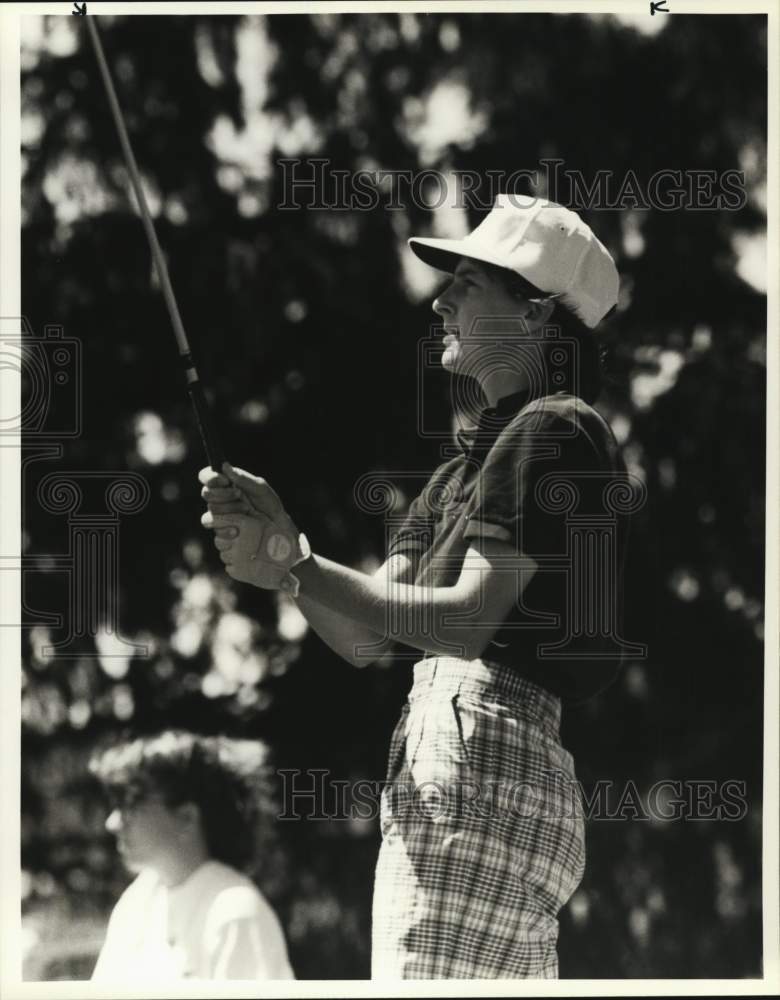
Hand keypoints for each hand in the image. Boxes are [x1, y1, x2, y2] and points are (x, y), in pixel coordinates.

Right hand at [199, 464, 306, 589]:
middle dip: (223, 495)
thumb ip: (244, 479)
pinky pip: (216, 536)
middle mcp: (221, 503)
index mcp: (227, 488)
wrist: (281, 533)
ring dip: (227, 513)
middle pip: (207, 496)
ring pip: (209, 517)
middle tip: (239, 496)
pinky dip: (227, 532)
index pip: (207, 478)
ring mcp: (221, 522)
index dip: (209, 477)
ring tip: (245, 514)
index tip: (224, 480)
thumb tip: (225, 466)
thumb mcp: (261, 490)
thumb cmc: (271, 508)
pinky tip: (238, 531)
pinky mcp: (224, 539)